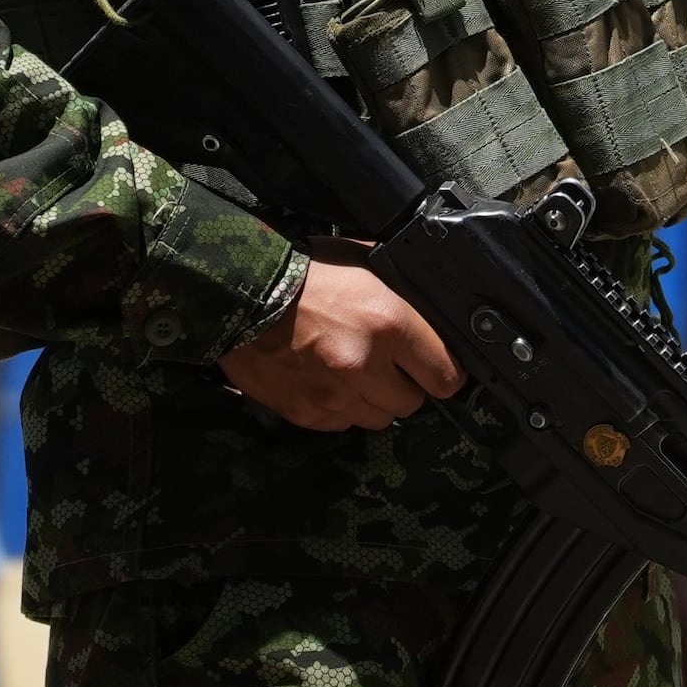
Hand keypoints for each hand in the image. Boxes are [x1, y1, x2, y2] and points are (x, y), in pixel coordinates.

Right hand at [221, 254, 462, 430]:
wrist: (240, 292)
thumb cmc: (306, 271)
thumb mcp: (365, 262)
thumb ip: (403, 292)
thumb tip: (435, 312)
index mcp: (389, 323)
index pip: (446, 375)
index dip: (444, 371)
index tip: (437, 366)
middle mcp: (365, 365)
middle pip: (412, 403)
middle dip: (406, 385)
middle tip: (389, 364)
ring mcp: (334, 394)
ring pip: (378, 419)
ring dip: (374, 400)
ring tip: (356, 373)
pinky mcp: (306, 412)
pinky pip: (341, 424)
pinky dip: (341, 408)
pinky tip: (328, 380)